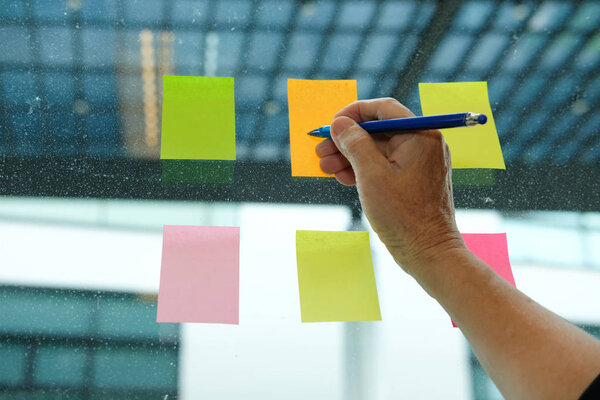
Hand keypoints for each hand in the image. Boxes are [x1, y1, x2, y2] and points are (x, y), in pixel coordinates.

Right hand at [316, 98, 464, 271]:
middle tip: (320, 150)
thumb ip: (354, 143)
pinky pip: (385, 166)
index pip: (383, 109)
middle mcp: (424, 144)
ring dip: (350, 156)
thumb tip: (339, 123)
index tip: (331, 124)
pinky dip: (364, 170)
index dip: (353, 113)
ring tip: (325, 166)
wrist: (428, 253)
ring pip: (379, 150)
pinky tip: (343, 177)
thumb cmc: (403, 215)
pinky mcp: (414, 180)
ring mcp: (420, 163)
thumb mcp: (371, 175)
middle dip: (347, 140)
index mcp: (420, 135)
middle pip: (378, 131)